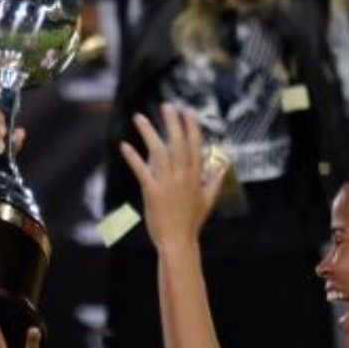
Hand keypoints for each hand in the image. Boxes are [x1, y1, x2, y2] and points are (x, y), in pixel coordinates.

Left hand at [117, 105, 228, 248]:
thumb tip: (224, 164)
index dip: (191, 127)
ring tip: (139, 117)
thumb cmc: (192, 222)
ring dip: (148, 133)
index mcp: (196, 176)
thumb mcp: (208, 199)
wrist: (178, 242)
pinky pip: (142, 171)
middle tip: (167, 106)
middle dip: (172, 123)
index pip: (195, 146)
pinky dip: (133, 158)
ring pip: (158, 152)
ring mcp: (168, 184)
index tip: (188, 111)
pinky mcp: (153, 192)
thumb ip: (215, 179)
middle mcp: (183, 176)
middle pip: (178, 144)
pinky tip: (125, 145)